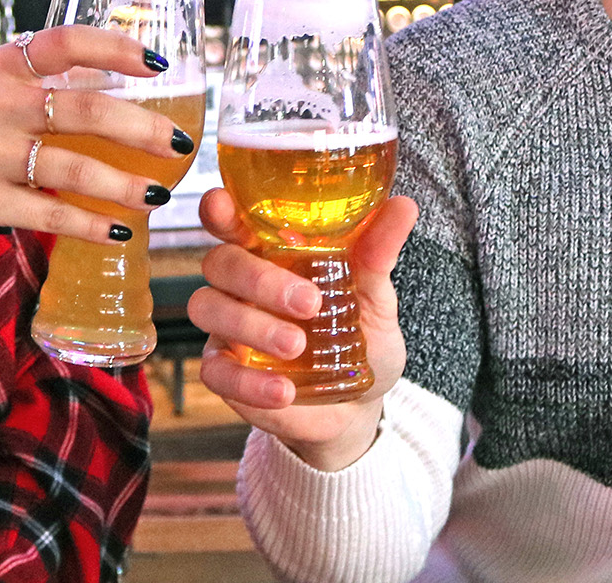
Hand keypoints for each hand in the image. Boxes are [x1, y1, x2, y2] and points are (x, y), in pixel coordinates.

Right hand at [0, 26, 192, 254]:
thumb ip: (35, 83)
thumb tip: (115, 84)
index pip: (65, 42)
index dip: (116, 49)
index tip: (159, 64)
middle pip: (84, 111)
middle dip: (143, 129)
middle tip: (180, 143)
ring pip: (74, 169)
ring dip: (125, 185)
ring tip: (158, 196)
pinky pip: (49, 213)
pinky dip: (90, 224)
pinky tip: (118, 230)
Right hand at [188, 188, 419, 471]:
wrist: (362, 407)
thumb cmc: (360, 339)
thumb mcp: (376, 296)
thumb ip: (378, 253)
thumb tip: (403, 206)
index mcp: (270, 252)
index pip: (232, 220)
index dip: (219, 209)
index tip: (221, 204)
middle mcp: (242, 285)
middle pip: (220, 263)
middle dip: (258, 278)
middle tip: (309, 301)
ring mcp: (228, 329)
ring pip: (208, 309)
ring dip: (251, 326)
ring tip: (297, 345)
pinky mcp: (227, 374)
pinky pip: (216, 372)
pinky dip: (248, 382)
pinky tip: (283, 390)